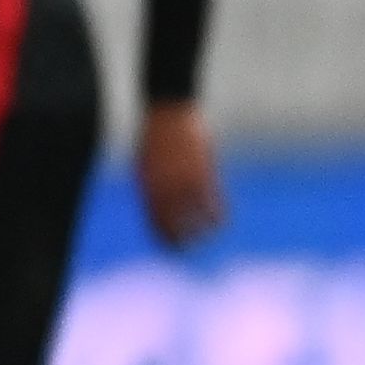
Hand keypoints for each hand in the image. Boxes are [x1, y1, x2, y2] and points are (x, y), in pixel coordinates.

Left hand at [136, 99, 225, 248]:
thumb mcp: (143, 164)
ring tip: (207, 239)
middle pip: (175, 224)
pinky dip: (218, 213)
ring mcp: (185, 180)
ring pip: (196, 215)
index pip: (155, 222)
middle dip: (182, 240)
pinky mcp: (204, 170)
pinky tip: (221, 221)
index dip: (163, 239)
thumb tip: (152, 207)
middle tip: (188, 251)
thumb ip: (149, 187)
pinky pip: (213, 198)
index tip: (170, 249)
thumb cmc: (153, 139)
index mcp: (147, 186)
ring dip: (202, 230)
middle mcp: (165, 187)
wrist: (168, 112)